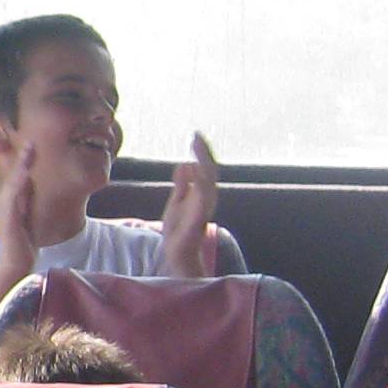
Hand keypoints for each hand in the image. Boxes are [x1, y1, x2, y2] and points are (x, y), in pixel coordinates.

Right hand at [0, 140, 42, 269]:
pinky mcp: (7, 219)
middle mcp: (2, 203)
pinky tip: (24, 175)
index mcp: (7, 202)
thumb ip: (26, 199)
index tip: (31, 145)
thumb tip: (28, 182)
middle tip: (31, 142)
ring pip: (13, 184)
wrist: (16, 263)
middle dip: (21, 159)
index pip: (15, 178)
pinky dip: (18, 185)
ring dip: (21, 167)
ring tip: (29, 152)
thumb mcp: (27, 215)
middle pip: (12, 177)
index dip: (22, 161)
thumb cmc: (23, 242)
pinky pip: (12, 198)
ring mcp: (3, 210)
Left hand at [163, 131, 221, 277]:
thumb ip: (182, 184)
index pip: (205, 168)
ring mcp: (204, 208)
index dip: (202, 152)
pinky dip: (200, 183)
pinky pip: (202, 199)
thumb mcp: (177, 201)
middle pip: (210, 171)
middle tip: (196, 135)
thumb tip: (185, 164)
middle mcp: (206, 198)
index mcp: (201, 193)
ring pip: (209, 182)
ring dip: (204, 163)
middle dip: (204, 152)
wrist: (177, 253)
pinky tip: (194, 169)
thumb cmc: (179, 228)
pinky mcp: (198, 219)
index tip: (195, 134)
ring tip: (197, 147)